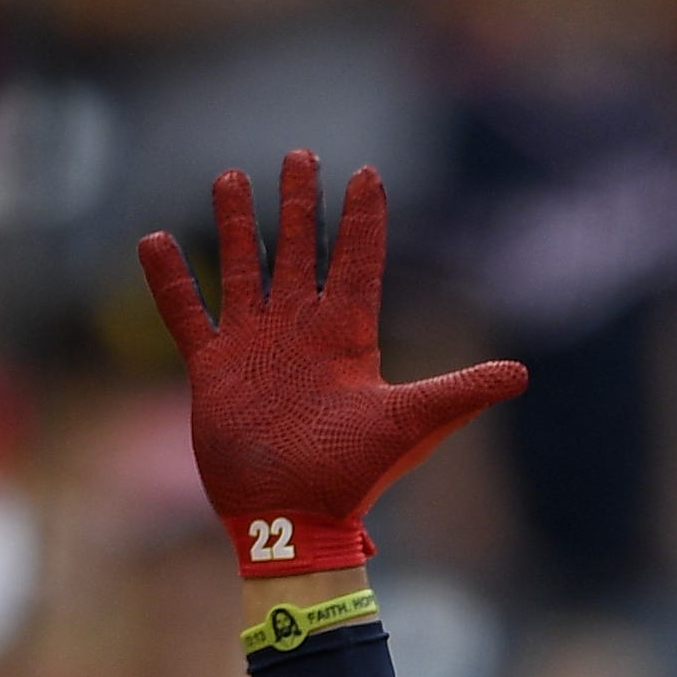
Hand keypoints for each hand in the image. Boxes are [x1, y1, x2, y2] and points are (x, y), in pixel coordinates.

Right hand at [137, 149, 526, 577]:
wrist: (291, 520)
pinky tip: (153, 239)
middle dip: (297, 205)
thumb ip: (460, 392)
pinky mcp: (214, 369)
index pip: (357, 261)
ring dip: (236, 227)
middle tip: (299, 155)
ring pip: (242, 270)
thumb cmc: (353, 477)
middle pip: (299, 251)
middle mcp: (299, 331)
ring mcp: (254, 346)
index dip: (362, 218)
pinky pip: (188, 314)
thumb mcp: (411, 426)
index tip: (366, 172)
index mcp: (346, 336)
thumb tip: (522, 374)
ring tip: (229, 177)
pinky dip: (170, 281)